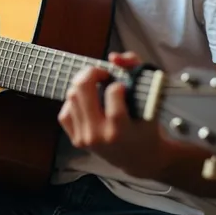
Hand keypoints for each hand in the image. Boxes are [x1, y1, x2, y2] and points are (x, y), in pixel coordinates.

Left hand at [58, 51, 159, 177]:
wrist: (139, 157)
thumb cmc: (145, 125)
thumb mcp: (150, 99)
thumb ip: (135, 68)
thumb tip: (113, 57)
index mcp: (120, 128)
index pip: (112, 92)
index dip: (116, 83)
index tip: (122, 87)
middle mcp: (99, 135)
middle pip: (82, 88)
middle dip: (92, 72)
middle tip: (103, 74)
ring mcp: (85, 138)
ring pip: (72, 95)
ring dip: (84, 85)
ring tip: (97, 87)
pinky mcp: (77, 140)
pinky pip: (65, 111)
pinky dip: (74, 102)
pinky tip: (87, 102)